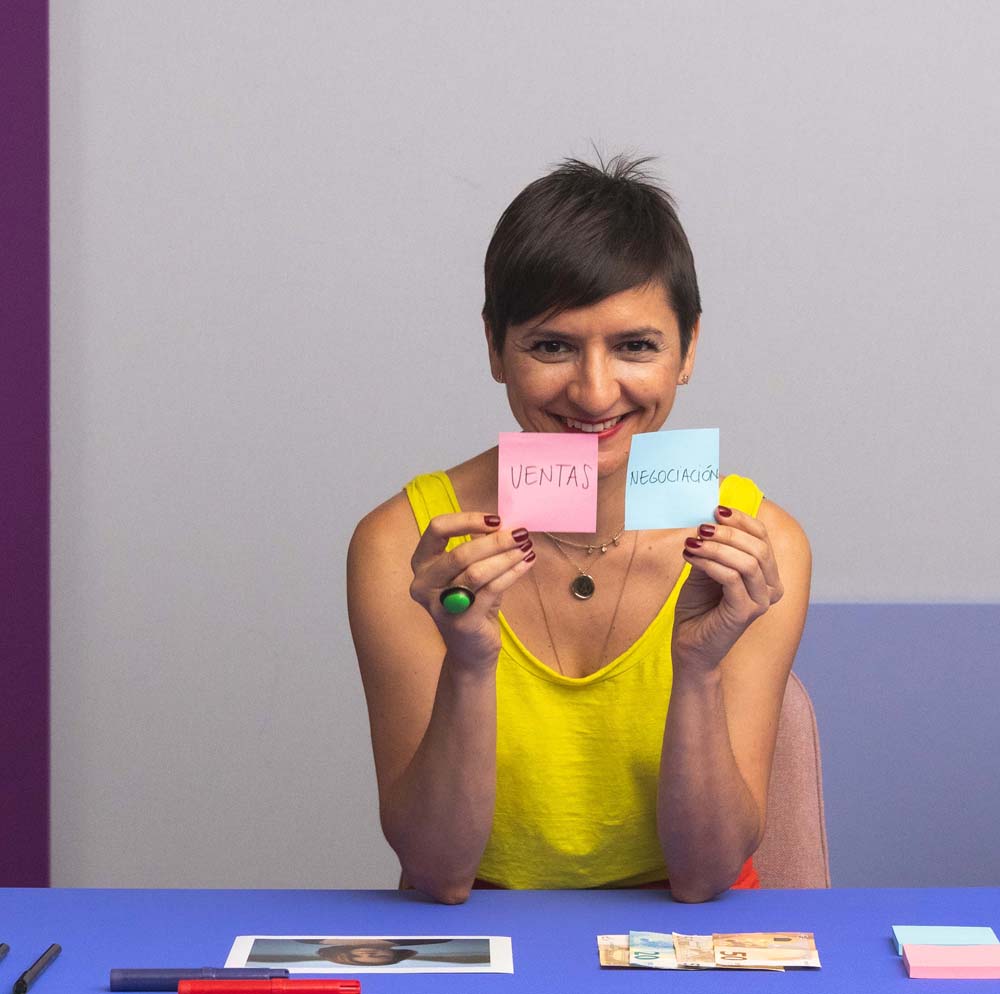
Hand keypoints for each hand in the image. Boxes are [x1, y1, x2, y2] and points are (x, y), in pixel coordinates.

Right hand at [409, 512, 534, 666]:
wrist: (471, 651)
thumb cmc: (472, 604)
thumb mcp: (470, 572)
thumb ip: (480, 549)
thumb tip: (507, 524)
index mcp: (422, 564)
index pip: (437, 529)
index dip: (467, 520)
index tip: (496, 519)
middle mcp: (424, 584)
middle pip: (459, 553)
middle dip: (494, 541)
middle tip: (521, 533)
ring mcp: (440, 605)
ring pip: (476, 572)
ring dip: (505, 556)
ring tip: (526, 547)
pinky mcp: (462, 622)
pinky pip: (490, 590)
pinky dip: (511, 573)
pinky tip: (526, 563)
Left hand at [672, 505, 783, 670]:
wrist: (689, 644)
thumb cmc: (698, 607)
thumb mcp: (705, 568)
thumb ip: (712, 546)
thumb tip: (708, 518)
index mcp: (766, 574)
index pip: (762, 537)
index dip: (741, 519)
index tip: (716, 509)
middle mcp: (771, 588)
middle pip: (758, 547)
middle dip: (728, 532)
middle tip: (701, 527)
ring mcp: (761, 602)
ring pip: (748, 562)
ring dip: (716, 547)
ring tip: (692, 543)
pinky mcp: (745, 613)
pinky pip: (731, 578)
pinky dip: (710, 563)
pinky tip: (690, 557)